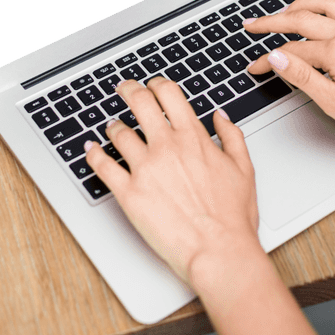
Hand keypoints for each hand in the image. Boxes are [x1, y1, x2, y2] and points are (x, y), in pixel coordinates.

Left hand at [83, 77, 261, 284]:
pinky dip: (93, 154)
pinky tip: (91, 150)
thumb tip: (220, 116)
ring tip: (112, 126)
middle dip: (128, 90)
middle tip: (124, 88)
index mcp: (194, 137)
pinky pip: (102, 166)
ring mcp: (145, 169)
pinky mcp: (129, 193)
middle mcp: (166, 147)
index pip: (169, 94)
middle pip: (139, 102)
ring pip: (118, 133)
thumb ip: (232, 136)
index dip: (157, 84)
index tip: (152, 86)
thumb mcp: (244, 168)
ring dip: (113, 125)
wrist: (219, 250)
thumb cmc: (232, 217)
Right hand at [245, 0, 334, 141]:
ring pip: (329, 4)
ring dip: (304, 3)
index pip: (291, 52)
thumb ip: (304, 77)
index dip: (268, 61)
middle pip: (302, 19)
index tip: (255, 68)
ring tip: (285, 9)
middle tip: (252, 23)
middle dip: (273, 20)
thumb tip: (278, 59)